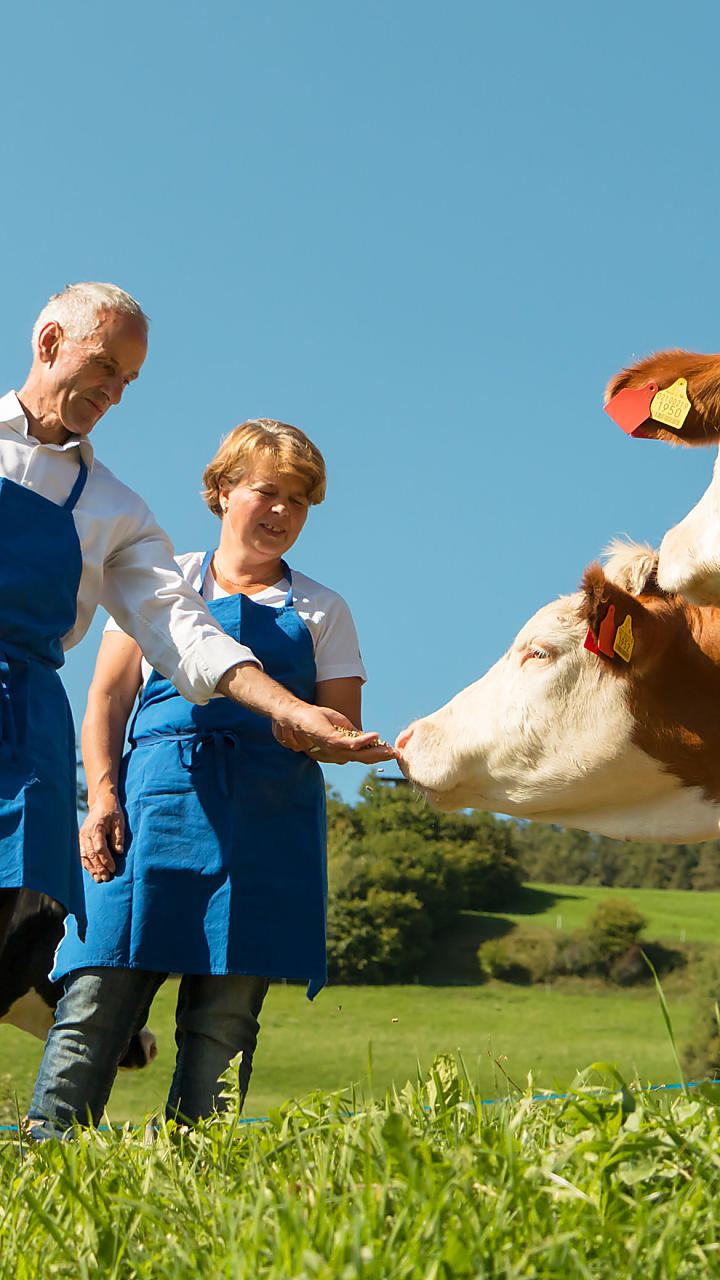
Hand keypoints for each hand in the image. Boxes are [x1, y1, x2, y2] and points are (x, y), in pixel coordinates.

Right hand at [79, 795, 124, 883]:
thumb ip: (118, 836)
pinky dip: (87, 864)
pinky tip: (92, 872)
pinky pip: (82, 854)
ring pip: (84, 856)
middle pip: (91, 854)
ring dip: (91, 868)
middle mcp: (86, 834)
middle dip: (98, 868)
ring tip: (98, 879)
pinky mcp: (81, 839)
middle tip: (106, 878)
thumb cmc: (112, 812)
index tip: (113, 869)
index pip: (100, 848)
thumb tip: (119, 852)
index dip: (106, 860)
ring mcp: (82, 837)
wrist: (101, 802)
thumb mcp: (119, 821)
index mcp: (96, 828)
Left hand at [272, 705, 397, 762]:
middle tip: (396, 754)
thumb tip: (367, 738)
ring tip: (389, 749)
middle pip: (362, 757)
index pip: (361, 755)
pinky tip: (374, 736)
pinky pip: (349, 743)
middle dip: (380, 756)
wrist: (296, 715)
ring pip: (358, 753)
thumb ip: (351, 733)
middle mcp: (336, 753)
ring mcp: (333, 748)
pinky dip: (363, 741)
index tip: (392, 752)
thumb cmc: (314, 718)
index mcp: (339, 750)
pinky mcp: (330, 740)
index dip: (377, 754)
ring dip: (375, 751)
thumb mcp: (338, 725)